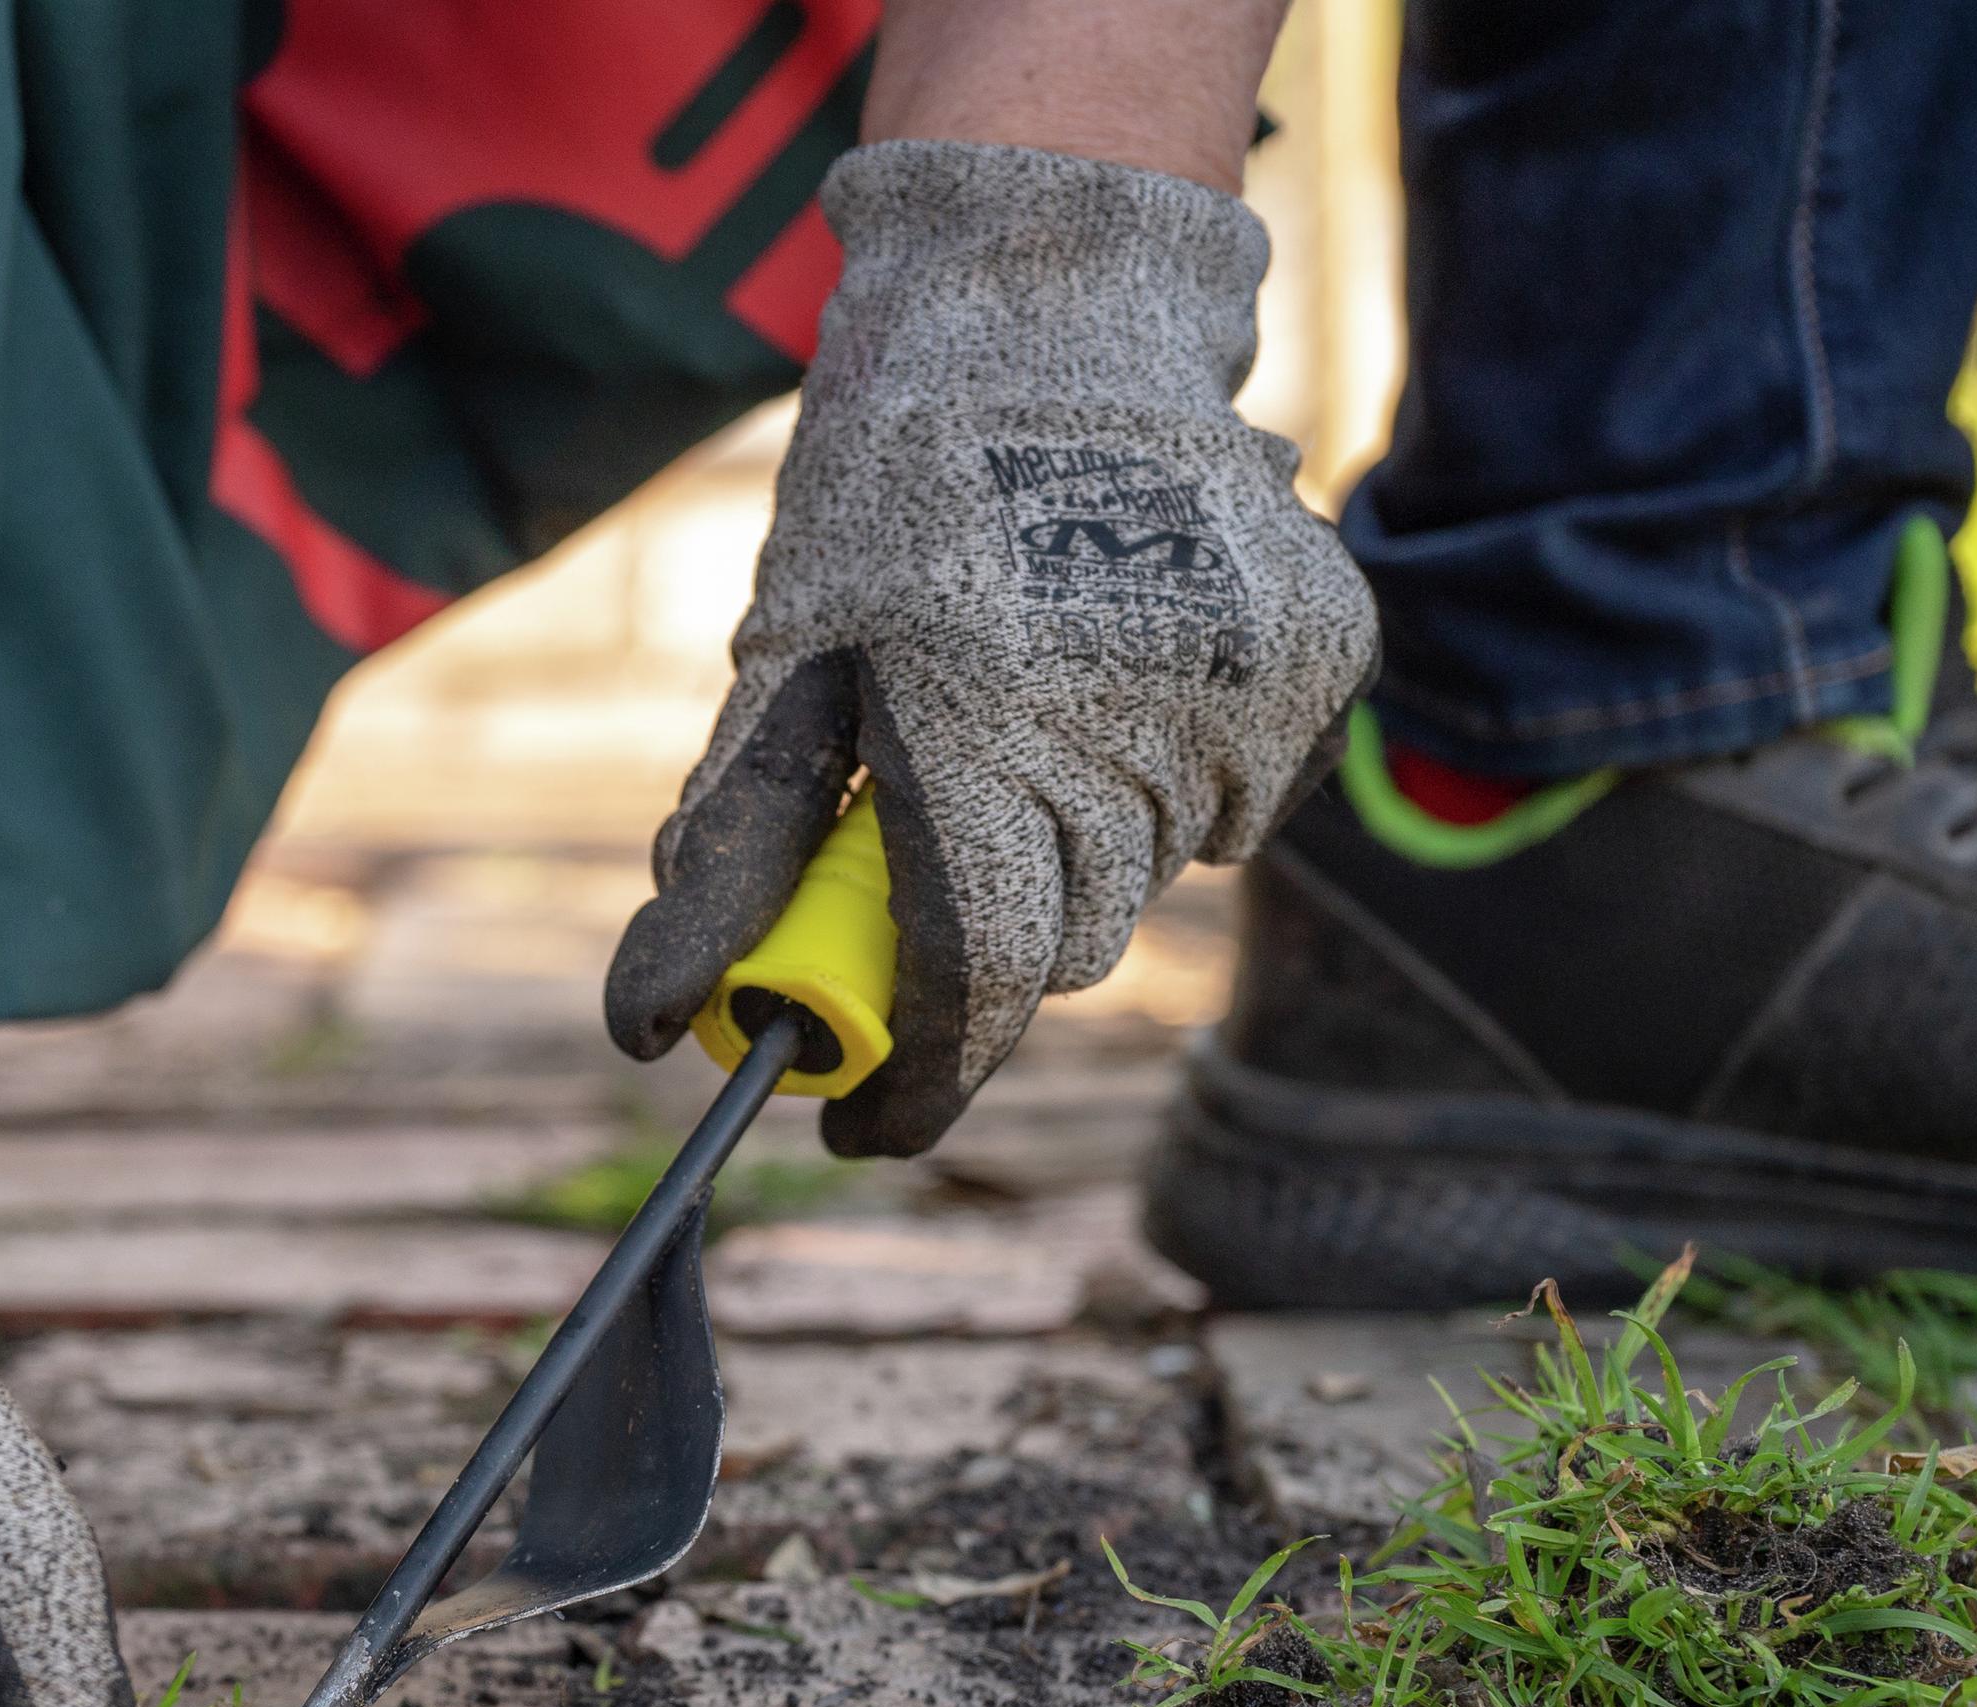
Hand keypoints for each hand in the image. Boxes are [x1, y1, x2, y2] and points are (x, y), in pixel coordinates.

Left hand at [607, 139, 1374, 1154]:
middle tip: (929, 850)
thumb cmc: (890, 501)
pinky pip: (1238, 806)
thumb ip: (736, 849)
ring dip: (1082, 842)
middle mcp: (1127, 715)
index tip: (856, 1121)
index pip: (973, 973)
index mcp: (977, 719)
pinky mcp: (1322, 658)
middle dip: (984, 937)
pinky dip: (1173, 781)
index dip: (914, 1075)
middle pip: (1061, 942)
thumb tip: (654, 1021)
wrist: (1055, 313)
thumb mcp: (786, 661)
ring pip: (1153, 877)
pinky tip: (1118, 670)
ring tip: (1029, 707)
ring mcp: (1241, 689)